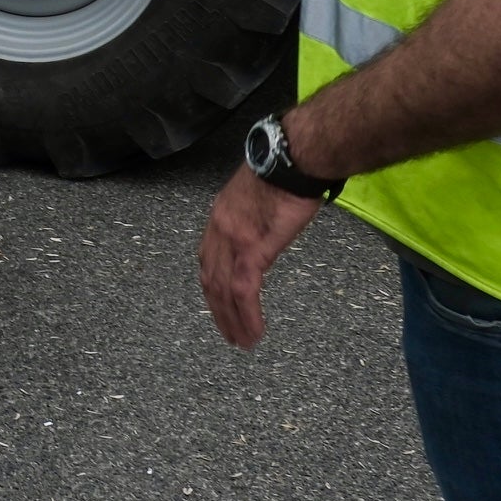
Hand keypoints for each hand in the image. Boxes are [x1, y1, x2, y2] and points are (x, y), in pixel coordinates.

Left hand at [197, 165, 322, 349]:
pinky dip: (248, 316)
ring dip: (232, 321)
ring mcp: (233, 240)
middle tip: (230, 335)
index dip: (212, 287)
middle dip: (218, 312)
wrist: (293, 158)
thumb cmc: (285, 170)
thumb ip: (252, 218)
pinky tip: (255, 332)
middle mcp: (218, 229)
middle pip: (211, 280)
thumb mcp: (258, 195)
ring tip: (243, 343)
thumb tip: (263, 232)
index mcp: (220, 216)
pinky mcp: (253, 248)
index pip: (208, 260)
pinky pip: (244, 291)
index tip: (219, 306)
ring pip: (224, 291)